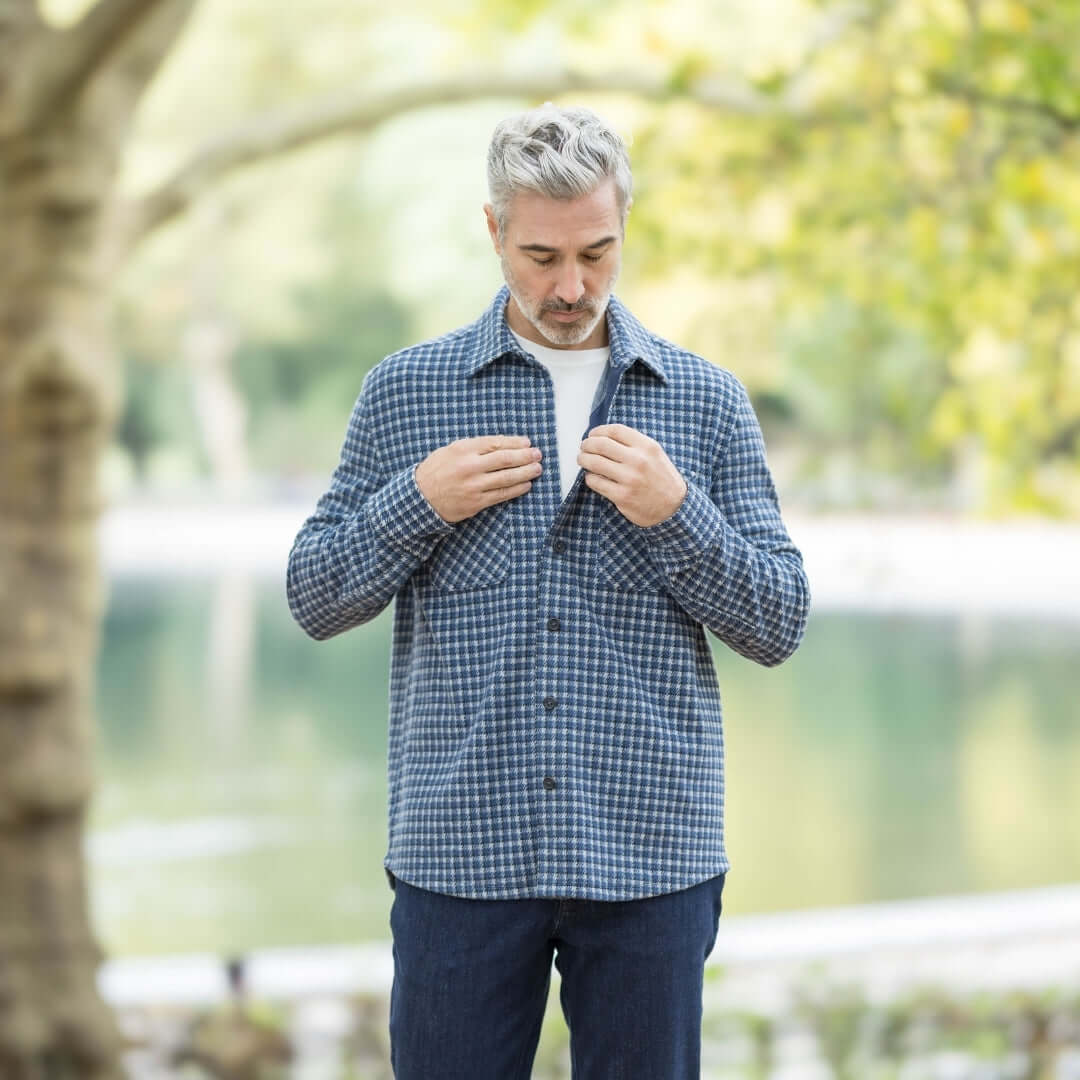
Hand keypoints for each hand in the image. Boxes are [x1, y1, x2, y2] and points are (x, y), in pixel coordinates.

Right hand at [415, 435, 541, 522]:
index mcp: (463, 449)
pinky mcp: (476, 502)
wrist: (420, 498)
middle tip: (538, 454)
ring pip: (507, 477)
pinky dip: (517, 489)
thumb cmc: (436, 471)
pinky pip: (502, 494)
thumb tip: (502, 444)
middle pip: (505, 459)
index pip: (496, 443)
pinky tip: (526, 485)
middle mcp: (469, 466)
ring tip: (537, 469)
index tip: (527, 443)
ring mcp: (474, 485)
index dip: (515, 443)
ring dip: (526, 472)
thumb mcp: (450, 451)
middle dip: (525, 456)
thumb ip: (474, 447)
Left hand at [577, 423, 687, 526]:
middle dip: (587, 444)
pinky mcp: (621, 496)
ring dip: (583, 459)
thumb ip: (634, 444)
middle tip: (584, 448)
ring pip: (594, 462)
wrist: (674, 507)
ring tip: (582, 460)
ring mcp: (629, 479)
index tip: (593, 435)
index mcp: (647, 446)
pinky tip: (592, 477)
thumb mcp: (655, 455)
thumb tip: (605, 437)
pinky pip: (595, 482)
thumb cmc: (662, 479)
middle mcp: (638, 460)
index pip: (615, 430)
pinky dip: (590, 478)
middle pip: (601, 444)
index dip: (599, 431)